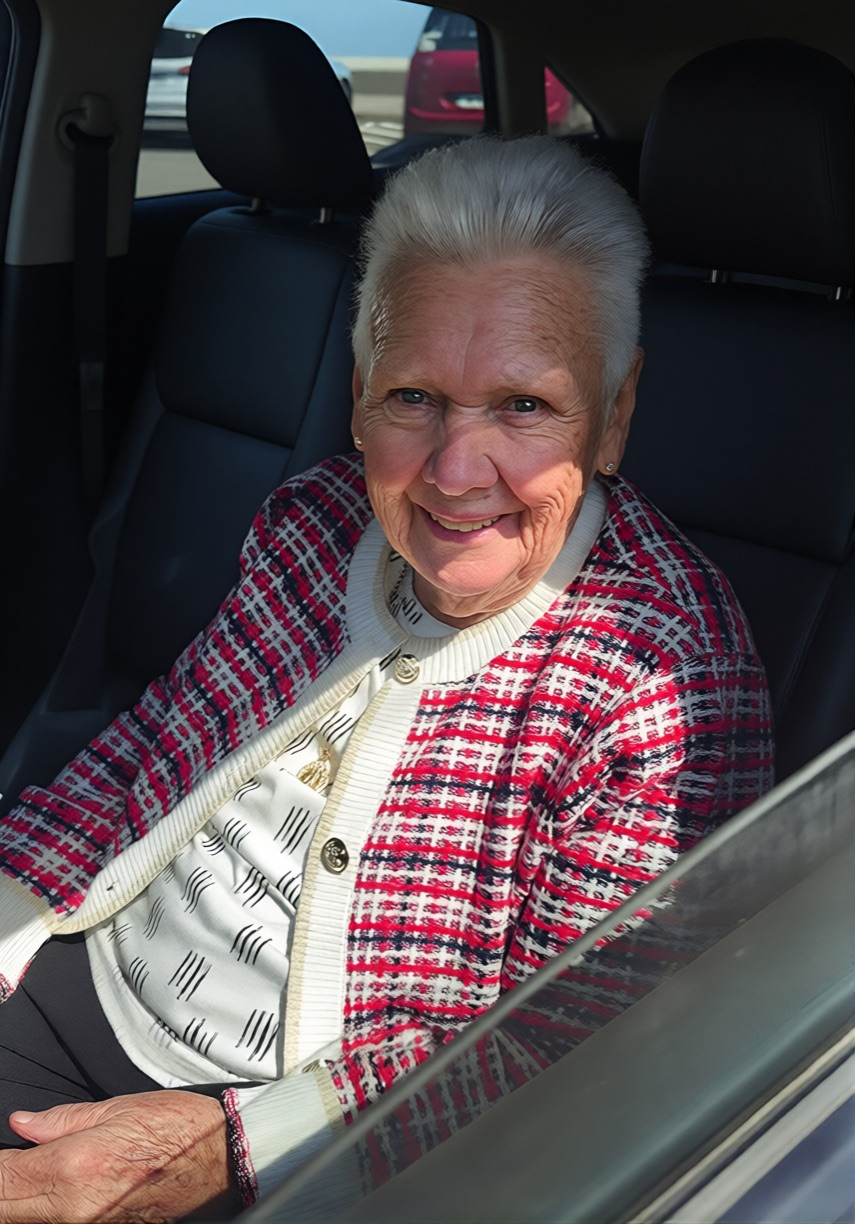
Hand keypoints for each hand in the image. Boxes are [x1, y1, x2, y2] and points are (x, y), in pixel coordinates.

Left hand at [0, 1091, 240, 1221]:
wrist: (226, 1163)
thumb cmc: (182, 1131)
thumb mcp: (120, 1108)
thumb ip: (63, 1121)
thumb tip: (23, 1124)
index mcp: (74, 1167)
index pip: (0, 1179)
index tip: (2, 1152)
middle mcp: (74, 1210)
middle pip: (4, 1209)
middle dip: (1, 1186)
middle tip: (12, 1165)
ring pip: (25, 1223)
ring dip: (17, 1201)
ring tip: (28, 1179)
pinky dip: (43, 1212)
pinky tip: (50, 1195)